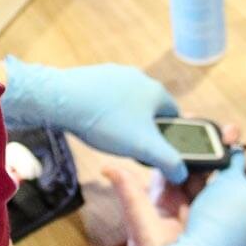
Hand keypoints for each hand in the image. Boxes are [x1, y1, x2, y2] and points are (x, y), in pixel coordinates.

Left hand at [1, 56, 188, 183]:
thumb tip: (182, 172)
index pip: (174, 116)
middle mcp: (140, 76)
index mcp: (156, 91)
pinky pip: (107, 96)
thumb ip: (169, 161)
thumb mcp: (144, 147)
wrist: (62, 100)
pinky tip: (93, 122)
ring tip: (109, 136)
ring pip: (128, 102)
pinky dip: (105, 110)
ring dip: (123, 119)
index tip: (155, 151)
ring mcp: (115, 73)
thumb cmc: (107, 122)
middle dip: (143, 128)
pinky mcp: (94, 74)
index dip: (168, 136)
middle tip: (130, 147)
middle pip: (150, 109)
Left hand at [104, 125, 245, 245]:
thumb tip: (108, 167)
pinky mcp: (212, 221)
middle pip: (197, 165)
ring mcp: (198, 210)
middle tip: (231, 131)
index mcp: (161, 194)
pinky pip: (226, 197)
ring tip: (245, 145)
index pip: (171, 159)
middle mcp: (179, 199)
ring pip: (214, 178)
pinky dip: (237, 182)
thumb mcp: (139, 221)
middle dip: (213, 147)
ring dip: (229, 161)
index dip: (183, 141)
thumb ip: (129, 192)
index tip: (197, 121)